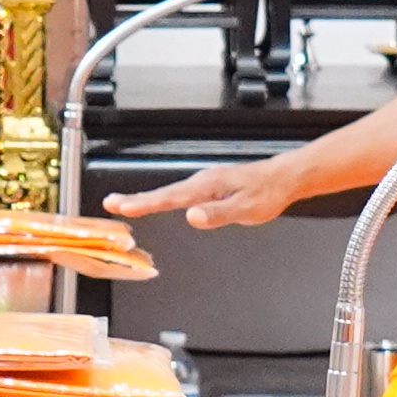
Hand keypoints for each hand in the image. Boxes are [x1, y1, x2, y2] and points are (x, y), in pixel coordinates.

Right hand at [110, 155, 297, 228]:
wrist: (285, 178)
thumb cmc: (268, 193)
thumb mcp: (247, 209)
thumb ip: (219, 213)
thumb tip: (192, 217)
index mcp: (208, 186)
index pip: (170, 197)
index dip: (144, 203)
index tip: (123, 206)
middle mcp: (203, 181)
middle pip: (164, 192)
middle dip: (136, 198)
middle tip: (111, 202)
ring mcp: (206, 182)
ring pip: (170, 192)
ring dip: (147, 198)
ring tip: (126, 204)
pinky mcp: (210, 186)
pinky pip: (180, 192)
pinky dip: (163, 197)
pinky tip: (159, 202)